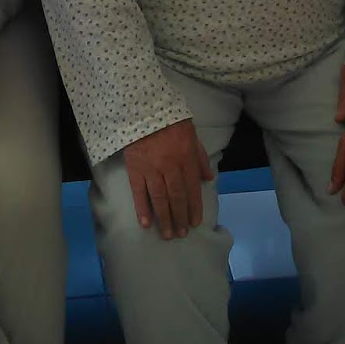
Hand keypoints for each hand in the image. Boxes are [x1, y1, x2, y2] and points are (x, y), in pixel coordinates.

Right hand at [122, 119, 214, 239]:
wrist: (143, 109)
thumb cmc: (170, 121)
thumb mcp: (192, 135)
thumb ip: (200, 157)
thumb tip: (209, 179)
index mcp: (186, 158)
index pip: (192, 188)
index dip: (194, 207)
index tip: (195, 222)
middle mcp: (171, 167)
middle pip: (177, 197)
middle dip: (180, 218)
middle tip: (181, 234)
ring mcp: (152, 169)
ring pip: (159, 199)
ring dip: (164, 218)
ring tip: (167, 234)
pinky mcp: (135, 168)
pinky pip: (139, 192)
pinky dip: (142, 208)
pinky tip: (146, 223)